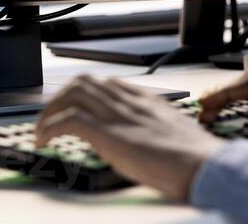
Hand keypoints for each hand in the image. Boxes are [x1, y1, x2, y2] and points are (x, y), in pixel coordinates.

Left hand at [35, 75, 224, 200]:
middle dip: (61, 98)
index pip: (109, 84)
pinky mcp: (109, 134)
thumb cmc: (197, 158)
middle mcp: (130, 102)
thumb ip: (157, 130)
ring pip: (72, 93)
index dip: (86, 94)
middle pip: (85, 82)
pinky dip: (49, 127)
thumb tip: (149, 142)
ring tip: (41, 131)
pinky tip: (44, 141)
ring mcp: (119, 116)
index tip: (75, 108)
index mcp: (147, 101)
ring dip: (50, 111)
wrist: (205, 165)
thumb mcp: (176, 135)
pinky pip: (69, 119)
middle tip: (51, 119)